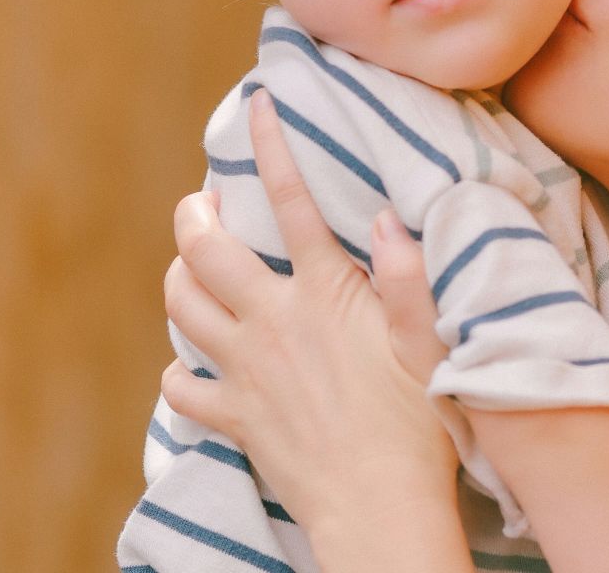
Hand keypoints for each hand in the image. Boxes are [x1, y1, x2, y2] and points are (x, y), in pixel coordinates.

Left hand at [160, 89, 457, 532]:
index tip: (256, 103)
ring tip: (190, 264)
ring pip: (181, 307)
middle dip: (193, 213)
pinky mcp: (234, 418)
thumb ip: (408, 275)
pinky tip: (195, 364)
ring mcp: (245, 371)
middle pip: (204, 249)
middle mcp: (272, 322)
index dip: (270, 143)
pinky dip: (181, 370)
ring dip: (178, 277)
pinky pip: (182, 387)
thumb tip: (387, 216)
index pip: (288, 200)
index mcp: (323, 292)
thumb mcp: (430, 338)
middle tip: (199, 200)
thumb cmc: (419, 423)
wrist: (379, 505)